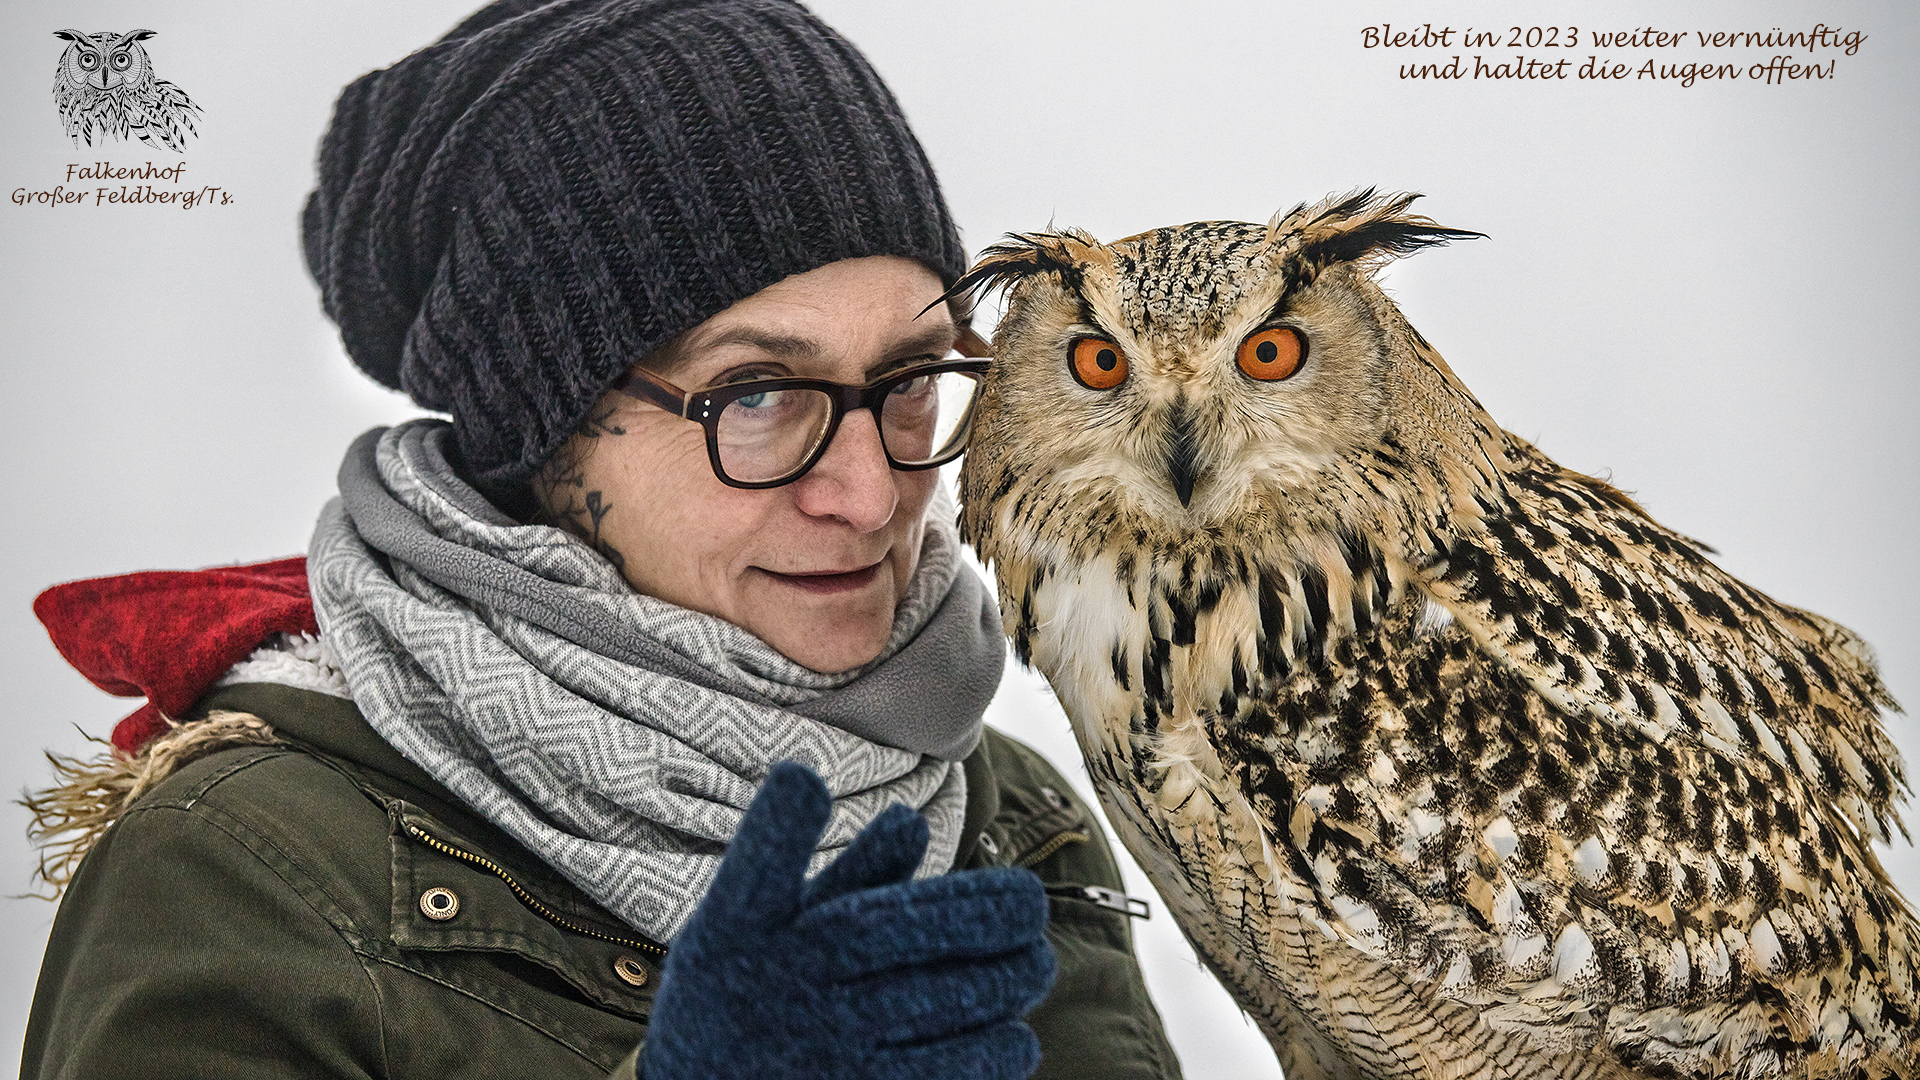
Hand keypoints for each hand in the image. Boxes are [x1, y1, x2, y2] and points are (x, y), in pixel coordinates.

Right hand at [639, 762, 1055, 1079]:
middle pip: (881, 935)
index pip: (757, 871)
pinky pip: (932, 1078)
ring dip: (993, 985)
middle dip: (969, 915)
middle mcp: (779, 985)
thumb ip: (844, 879)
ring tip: (1035, 965)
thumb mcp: (767, 930)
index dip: (777, 827)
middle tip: (1030, 906)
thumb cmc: (745, 995)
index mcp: (744, 929)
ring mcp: (820, 1051)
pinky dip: (982, 1058)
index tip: (808, 783)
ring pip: (917, 1005)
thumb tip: (910, 825)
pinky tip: (1014, 1041)